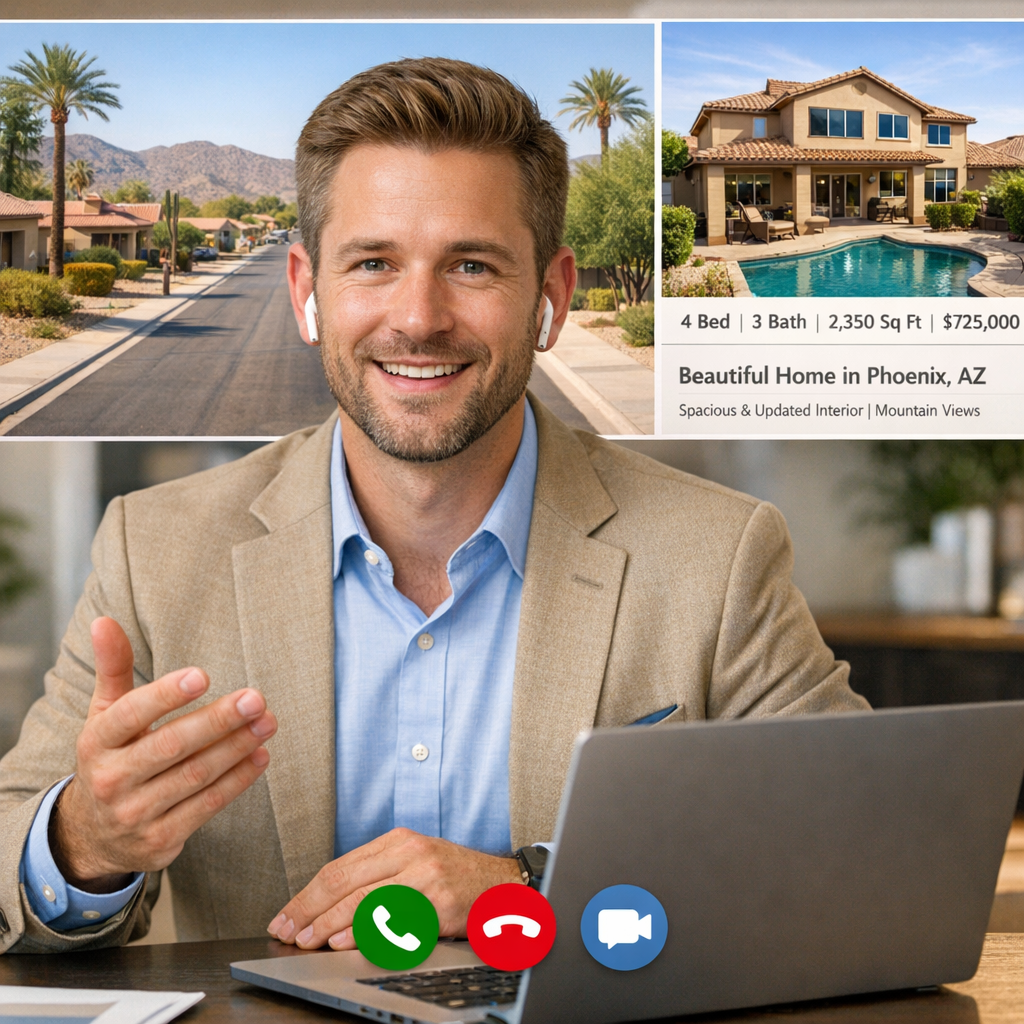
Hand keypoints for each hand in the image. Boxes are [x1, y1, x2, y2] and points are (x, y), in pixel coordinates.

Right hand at [51, 617, 276, 891]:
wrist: (93, 836)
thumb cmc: (112, 758)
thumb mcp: (105, 715)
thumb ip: (114, 669)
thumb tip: (103, 621)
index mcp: (97, 742)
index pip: (130, 715)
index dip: (165, 695)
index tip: (202, 675)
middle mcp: (111, 780)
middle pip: (170, 746)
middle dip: (216, 721)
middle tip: (255, 699)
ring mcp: (134, 814)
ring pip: (195, 777)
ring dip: (236, 748)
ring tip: (268, 722)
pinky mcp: (160, 841)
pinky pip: (206, 806)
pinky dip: (237, 780)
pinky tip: (260, 756)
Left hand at [267, 828, 521, 949]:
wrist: (503, 885)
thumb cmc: (455, 877)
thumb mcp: (414, 863)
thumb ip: (376, 876)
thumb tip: (326, 906)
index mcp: (398, 841)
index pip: (339, 867)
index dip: (307, 894)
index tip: (285, 915)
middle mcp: (409, 854)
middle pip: (345, 881)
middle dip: (309, 910)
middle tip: (287, 931)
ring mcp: (425, 877)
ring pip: (363, 901)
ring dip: (329, 924)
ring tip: (308, 940)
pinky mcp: (438, 902)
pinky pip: (393, 920)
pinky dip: (365, 933)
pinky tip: (347, 942)